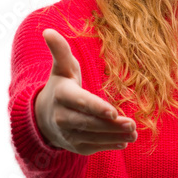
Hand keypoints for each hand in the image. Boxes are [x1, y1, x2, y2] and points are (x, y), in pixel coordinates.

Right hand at [34, 29, 137, 153]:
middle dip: (111, 125)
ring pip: (93, 137)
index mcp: (61, 95)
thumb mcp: (61, 68)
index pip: (80, 102)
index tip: (114, 112)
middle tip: (132, 124)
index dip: (97, 108)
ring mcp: (68, 134)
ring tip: (133, 133)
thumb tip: (48, 30)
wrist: (44, 117)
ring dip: (115, 136)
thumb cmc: (61, 87)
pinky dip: (109, 145)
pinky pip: (94, 147)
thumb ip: (60, 51)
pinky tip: (124, 141)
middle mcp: (62, 117)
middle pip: (89, 123)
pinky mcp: (75, 146)